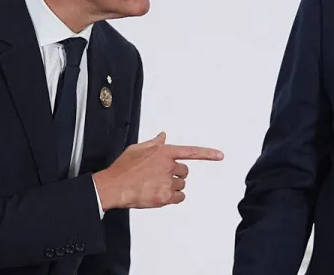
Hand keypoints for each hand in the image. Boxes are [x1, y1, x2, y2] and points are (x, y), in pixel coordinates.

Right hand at [92, 132, 222, 210]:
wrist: (113, 186)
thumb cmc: (123, 168)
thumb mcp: (137, 149)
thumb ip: (153, 143)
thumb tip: (163, 136)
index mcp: (163, 152)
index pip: (191, 152)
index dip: (208, 154)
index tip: (220, 155)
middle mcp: (168, 165)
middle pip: (184, 171)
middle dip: (176, 174)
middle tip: (161, 177)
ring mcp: (167, 181)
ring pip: (181, 185)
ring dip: (173, 186)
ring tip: (155, 186)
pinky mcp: (165, 196)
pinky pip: (179, 197)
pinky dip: (173, 197)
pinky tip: (160, 194)